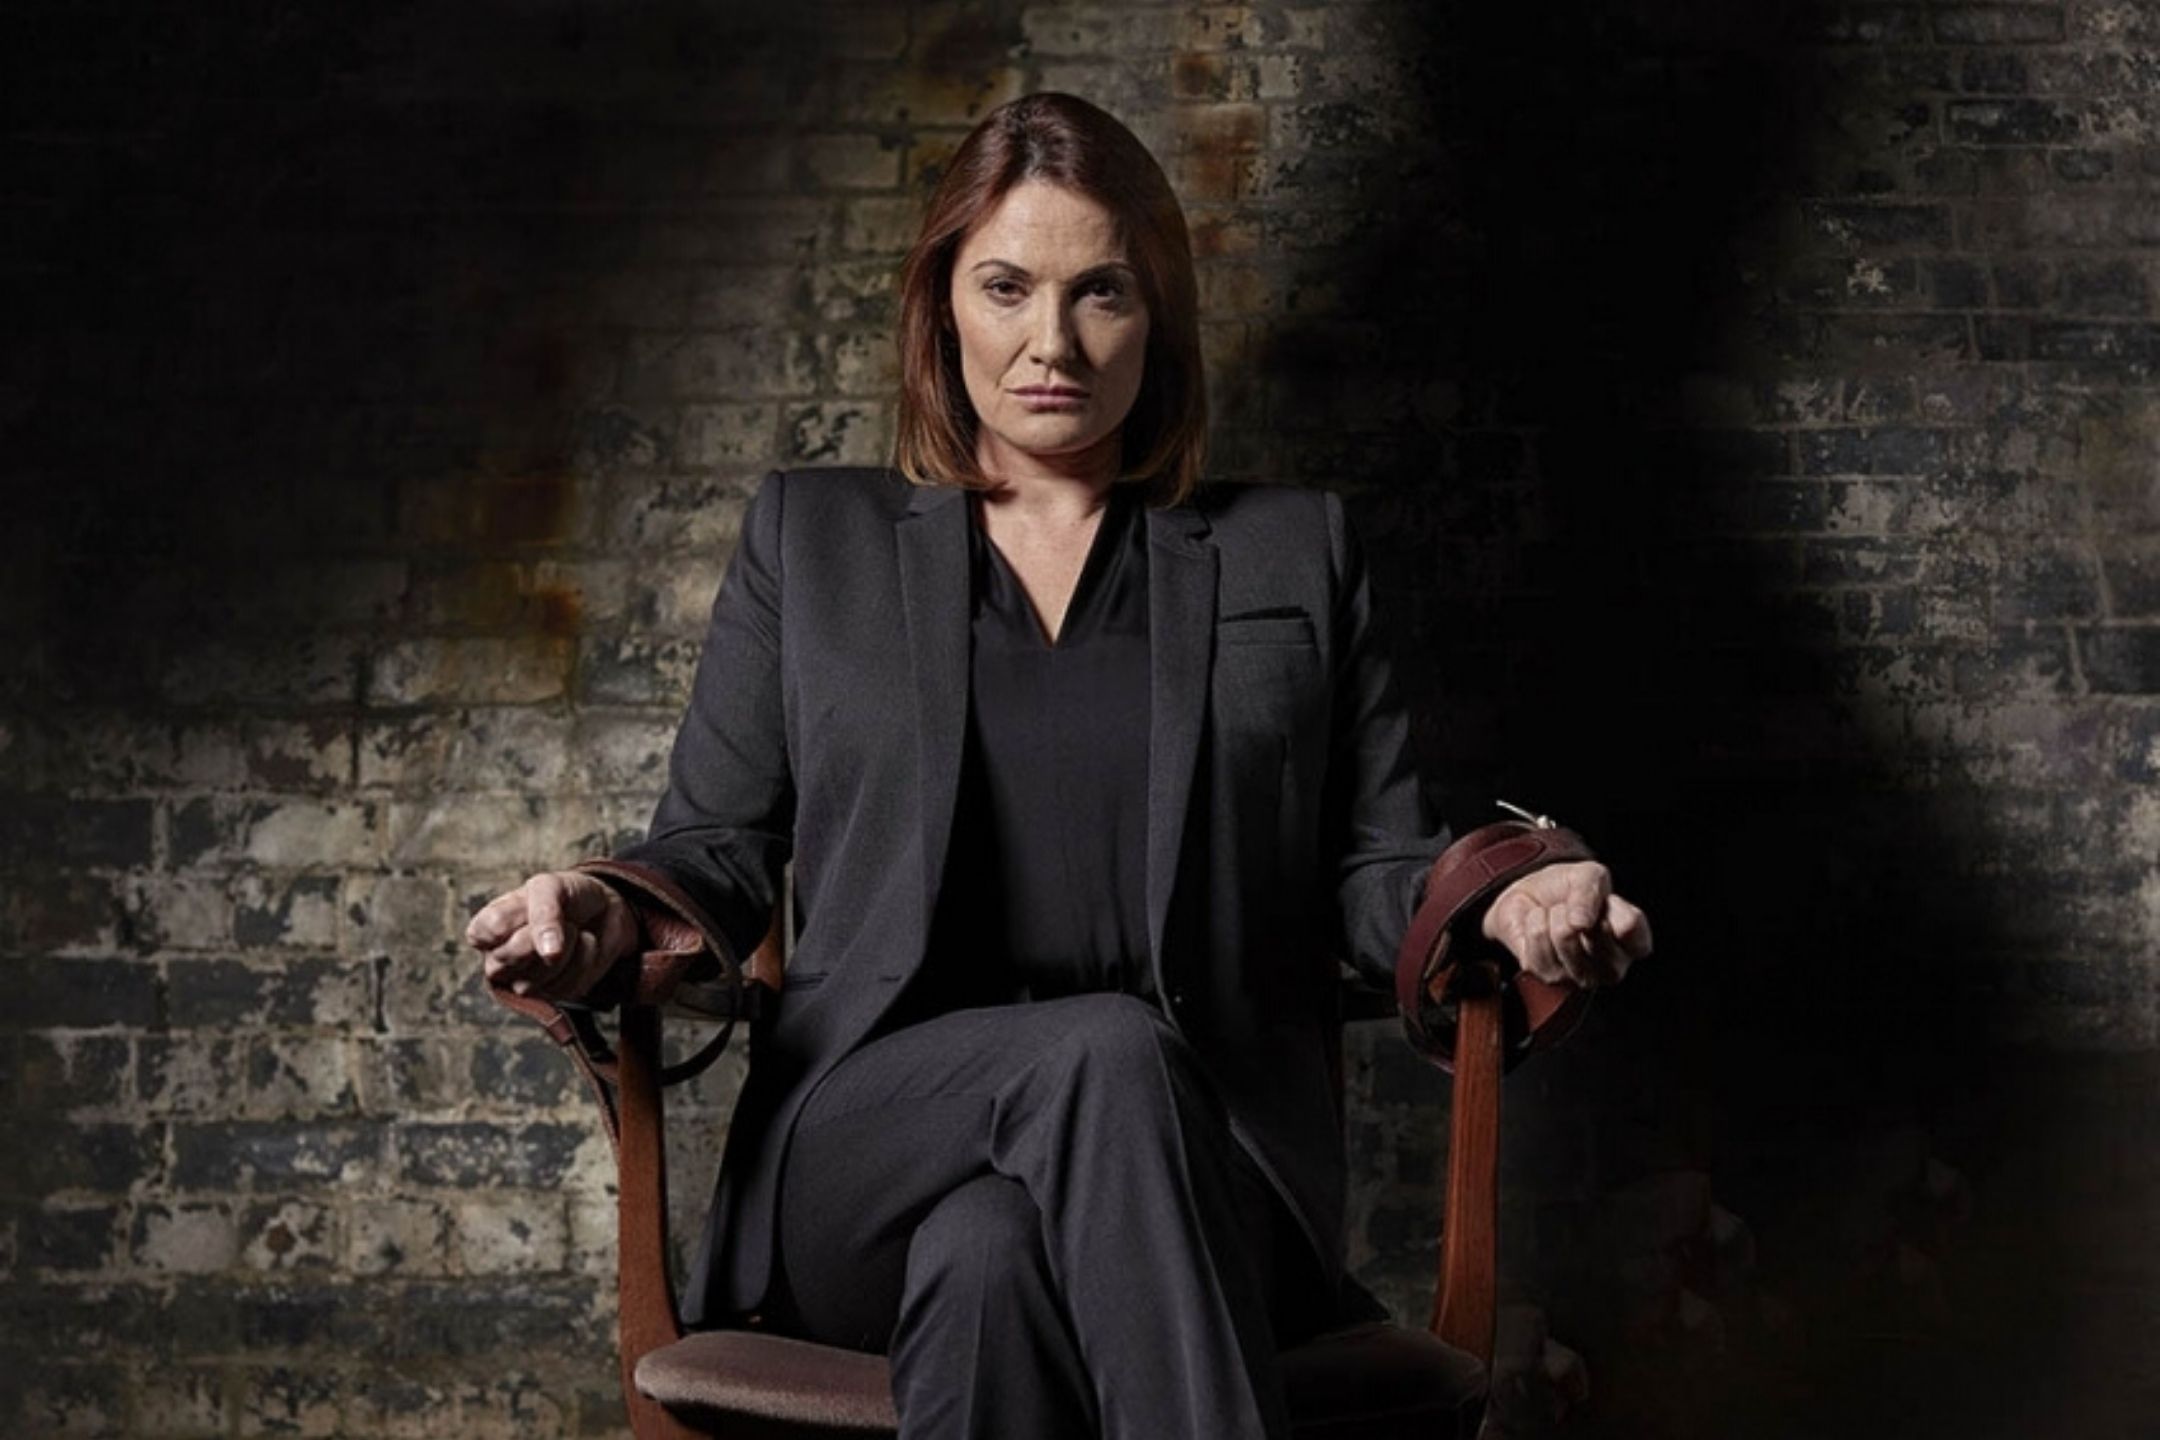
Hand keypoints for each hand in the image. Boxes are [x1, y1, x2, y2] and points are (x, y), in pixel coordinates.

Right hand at [465, 870, 640, 1000]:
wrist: (604, 909)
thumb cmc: (567, 896)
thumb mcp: (550, 886)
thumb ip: (543, 913)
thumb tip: (548, 954)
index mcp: (486, 930)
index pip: (480, 935)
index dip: (510, 921)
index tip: (529, 904)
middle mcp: (498, 960)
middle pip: (507, 958)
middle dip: (541, 935)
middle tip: (559, 918)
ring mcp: (523, 981)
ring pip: (533, 981)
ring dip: (566, 948)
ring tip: (573, 930)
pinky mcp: (553, 994)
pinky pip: (564, 988)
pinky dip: (583, 961)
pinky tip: (583, 946)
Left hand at [1480, 861, 1651, 987]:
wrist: (1531, 896)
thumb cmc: (1569, 889)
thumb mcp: (1588, 875)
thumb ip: (1590, 892)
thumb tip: (1581, 922)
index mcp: (1633, 945)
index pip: (1630, 927)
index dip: (1613, 908)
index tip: (1605, 902)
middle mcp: (1612, 969)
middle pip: (1596, 932)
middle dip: (1578, 908)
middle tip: (1576, 911)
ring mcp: (1580, 977)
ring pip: (1564, 934)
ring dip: (1554, 913)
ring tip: (1556, 917)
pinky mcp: (1547, 975)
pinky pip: (1538, 935)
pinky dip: (1534, 919)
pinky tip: (1540, 926)